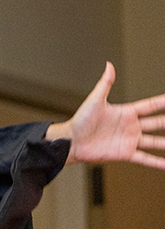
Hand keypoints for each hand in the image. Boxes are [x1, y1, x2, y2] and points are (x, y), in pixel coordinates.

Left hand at [46, 62, 164, 168]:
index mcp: (126, 112)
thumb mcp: (95, 100)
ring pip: (156, 142)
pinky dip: (157, 163)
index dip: (162, 102)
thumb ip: (105, 83)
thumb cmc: (81, 120)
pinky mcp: (126, 153)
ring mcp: (130, 140)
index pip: (150, 106)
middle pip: (157, 123)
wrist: (72, 141)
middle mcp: (131, 126)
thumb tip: (109, 65)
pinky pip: (146, 159)